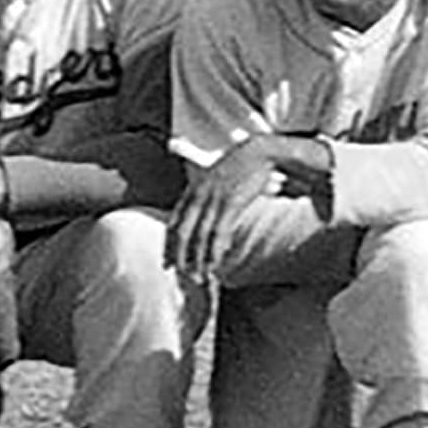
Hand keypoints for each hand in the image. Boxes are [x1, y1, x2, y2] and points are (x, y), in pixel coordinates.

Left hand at [165, 138, 287, 282]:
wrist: (260, 151)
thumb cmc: (241, 165)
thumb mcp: (216, 177)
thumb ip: (207, 193)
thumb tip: (206, 213)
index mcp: (193, 189)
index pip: (174, 221)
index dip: (169, 243)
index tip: (167, 261)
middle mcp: (199, 195)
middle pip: (183, 232)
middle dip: (179, 255)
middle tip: (181, 273)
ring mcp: (214, 199)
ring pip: (200, 236)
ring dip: (199, 259)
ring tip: (200, 276)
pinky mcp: (231, 203)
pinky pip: (219, 233)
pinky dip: (215, 251)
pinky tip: (215, 263)